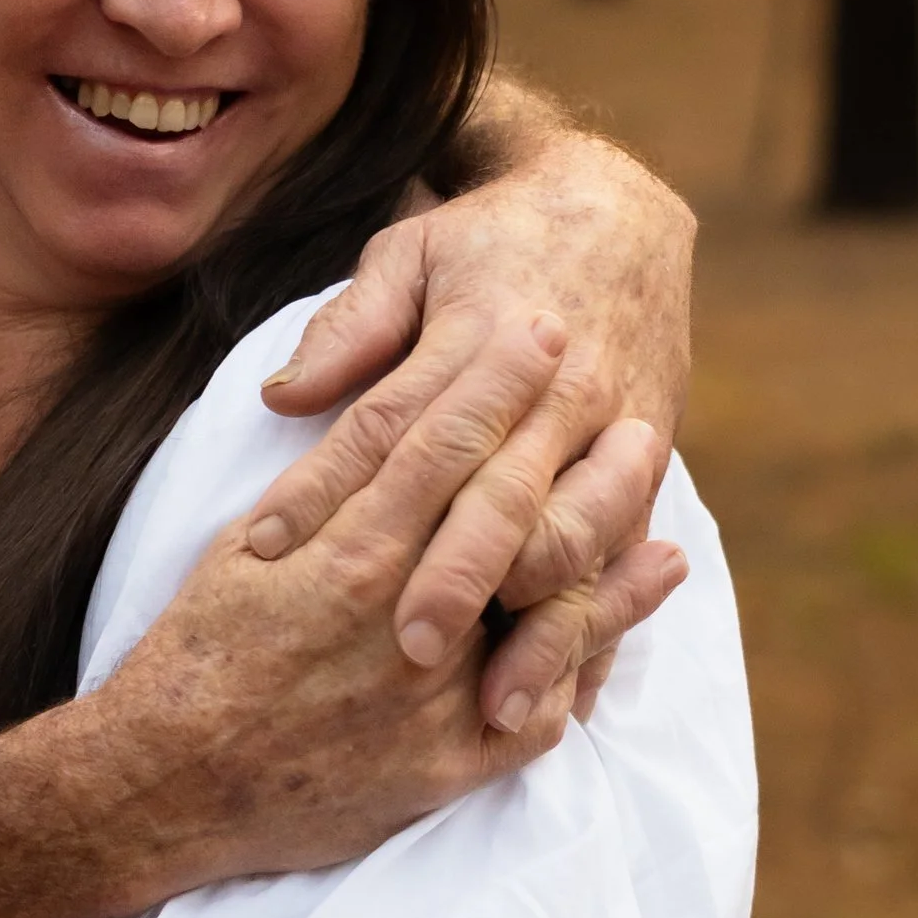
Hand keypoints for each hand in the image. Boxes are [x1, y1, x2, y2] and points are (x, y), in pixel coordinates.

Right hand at [108, 311, 688, 889]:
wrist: (167, 785)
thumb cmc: (191, 659)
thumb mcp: (236, 554)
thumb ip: (313, 489)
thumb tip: (354, 415)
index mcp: (350, 551)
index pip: (439, 442)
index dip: (493, 379)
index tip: (534, 328)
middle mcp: (404, 615)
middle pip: (507, 505)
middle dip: (561, 436)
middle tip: (608, 379)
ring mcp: (434, 694)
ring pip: (547, 604)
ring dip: (609, 547)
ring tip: (657, 497)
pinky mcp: (446, 764)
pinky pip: (538, 712)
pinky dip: (586, 662)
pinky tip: (625, 621)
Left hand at [246, 126, 691, 717]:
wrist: (620, 218)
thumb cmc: (490, 245)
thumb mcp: (411, 255)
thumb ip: (352, 328)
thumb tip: (282, 397)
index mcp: (485, 338)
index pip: (394, 425)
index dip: (327, 488)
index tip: (269, 551)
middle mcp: (559, 393)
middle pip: (501, 495)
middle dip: (456, 577)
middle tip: (404, 648)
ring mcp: (614, 435)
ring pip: (582, 540)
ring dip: (541, 624)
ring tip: (494, 700)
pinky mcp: (649, 471)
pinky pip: (628, 562)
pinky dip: (603, 630)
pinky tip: (567, 698)